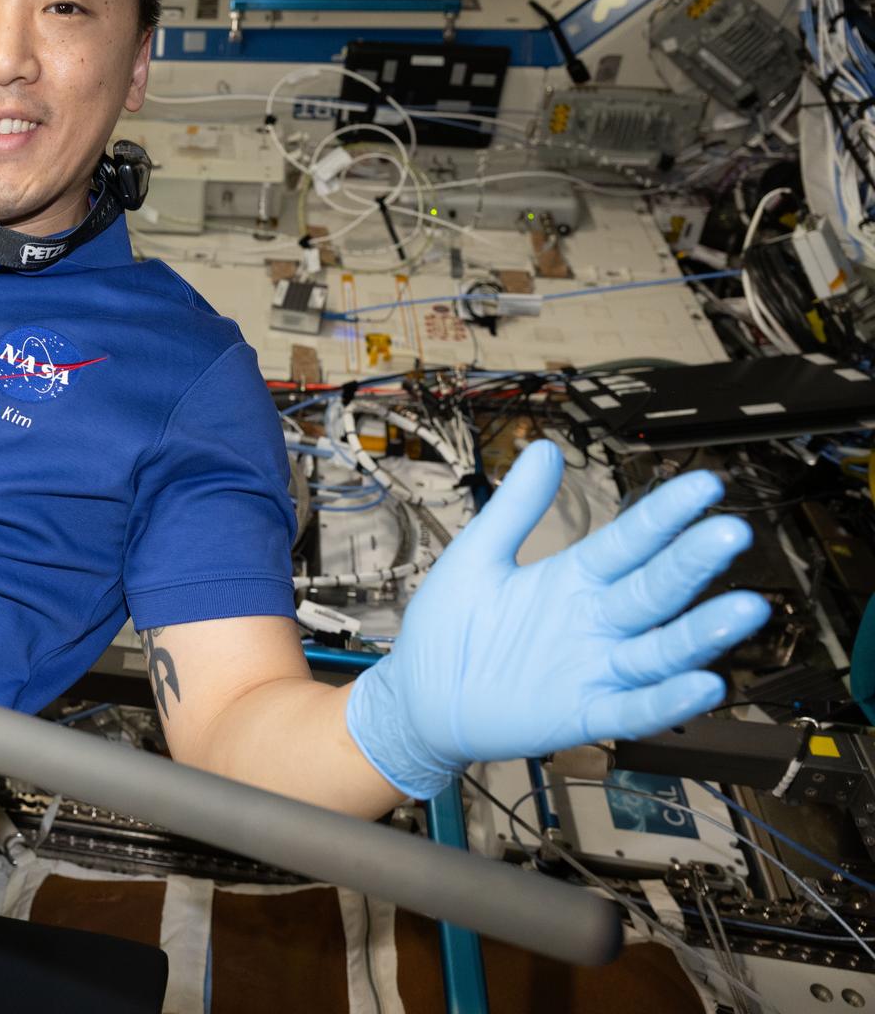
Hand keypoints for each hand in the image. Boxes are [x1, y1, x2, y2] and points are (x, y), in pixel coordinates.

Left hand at [345, 439, 770, 797]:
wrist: (419, 696)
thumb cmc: (450, 629)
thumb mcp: (477, 555)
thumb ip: (515, 507)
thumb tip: (543, 451)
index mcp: (574, 578)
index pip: (631, 540)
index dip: (665, 515)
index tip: (704, 486)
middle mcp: (595, 621)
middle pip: (654, 589)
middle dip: (692, 563)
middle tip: (731, 534)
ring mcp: (594, 668)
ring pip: (659, 649)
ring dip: (701, 633)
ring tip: (744, 609)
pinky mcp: (582, 713)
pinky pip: (634, 708)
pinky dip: (667, 700)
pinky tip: (702, 684)